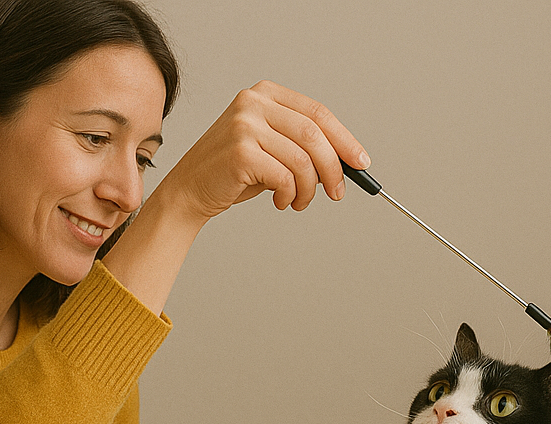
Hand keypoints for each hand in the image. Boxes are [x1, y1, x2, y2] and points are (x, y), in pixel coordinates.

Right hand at [153, 80, 369, 220]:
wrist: (190, 189)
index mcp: (265, 95)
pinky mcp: (240, 152)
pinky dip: (290, 195)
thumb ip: (303, 146)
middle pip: (314, 135)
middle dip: (333, 169)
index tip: (360, 162)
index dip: (344, 139)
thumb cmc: (234, 172)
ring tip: (300, 201)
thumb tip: (348, 161)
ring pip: (302, 160)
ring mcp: (245, 125)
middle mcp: (253, 103)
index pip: (317, 113)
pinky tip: (281, 201)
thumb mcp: (272, 149)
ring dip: (309, 189)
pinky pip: (285, 177)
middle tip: (337, 192)